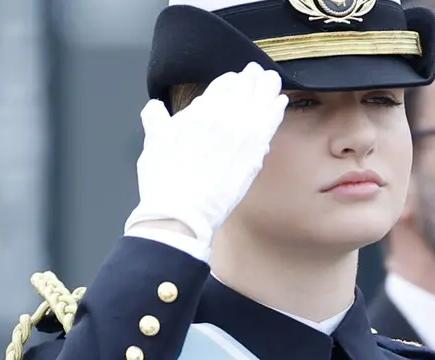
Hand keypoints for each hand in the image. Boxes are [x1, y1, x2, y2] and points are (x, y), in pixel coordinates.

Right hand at [123, 63, 291, 258]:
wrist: (181, 211)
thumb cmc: (164, 182)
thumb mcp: (153, 143)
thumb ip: (156, 120)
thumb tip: (155, 108)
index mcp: (197, 111)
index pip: (221, 86)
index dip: (231, 80)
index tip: (236, 78)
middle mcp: (220, 116)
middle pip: (242, 88)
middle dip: (251, 78)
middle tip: (258, 73)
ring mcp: (241, 133)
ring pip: (259, 100)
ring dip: (266, 87)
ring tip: (272, 80)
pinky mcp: (255, 152)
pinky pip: (270, 122)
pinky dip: (276, 109)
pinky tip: (281, 102)